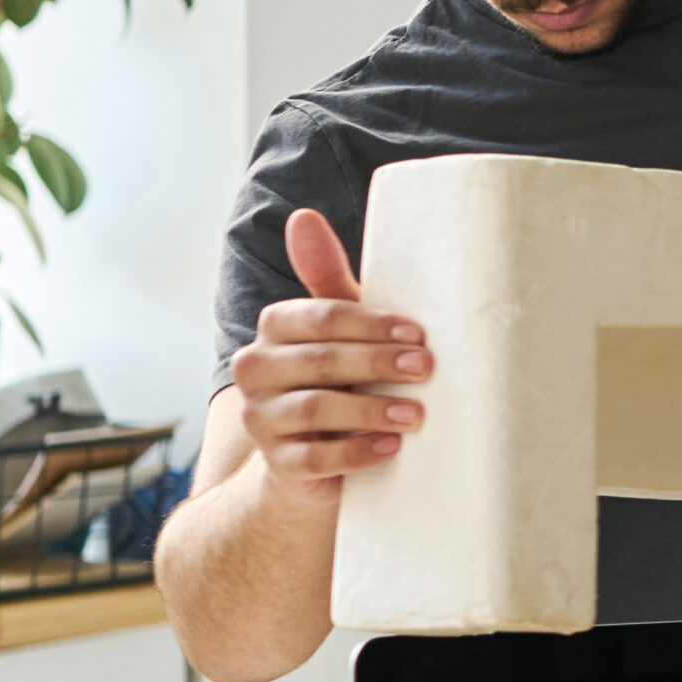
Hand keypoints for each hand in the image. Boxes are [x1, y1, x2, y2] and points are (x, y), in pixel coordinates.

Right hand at [225, 207, 427, 493]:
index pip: (318, 317)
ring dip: (370, 409)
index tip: (418, 332)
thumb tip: (303, 217)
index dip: (369, 324)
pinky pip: (313, 459)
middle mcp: (256, 370)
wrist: (319, 458)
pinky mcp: (278, 465)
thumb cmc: (343, 379)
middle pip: (319, 360)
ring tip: (417, 414)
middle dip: (376, 362)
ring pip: (313, 409)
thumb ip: (329, 281)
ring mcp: (261, 419)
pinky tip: (392, 448)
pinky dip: (356, 452)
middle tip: (426, 366)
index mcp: (274, 329)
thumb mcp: (342, 330)